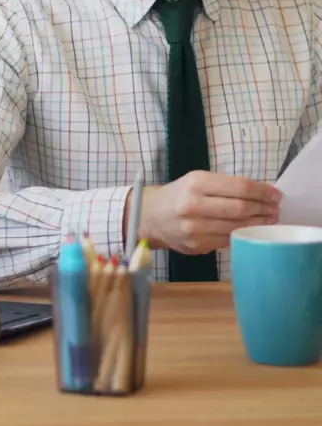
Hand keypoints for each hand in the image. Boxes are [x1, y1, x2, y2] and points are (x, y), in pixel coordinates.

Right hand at [131, 171, 280, 254]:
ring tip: (268, 219)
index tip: (276, 195)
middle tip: (275, 209)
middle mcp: (193, 205)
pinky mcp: (197, 245)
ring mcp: (194, 228)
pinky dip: (243, 234)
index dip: (263, 192)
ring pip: (238, 227)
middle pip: (242, 208)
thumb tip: (261, 194)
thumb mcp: (196, 181)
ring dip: (258, 224)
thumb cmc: (178, 195)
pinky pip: (228, 240)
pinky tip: (250, 230)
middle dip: (264, 209)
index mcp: (195, 184)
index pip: (240, 188)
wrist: (149, 216)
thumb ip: (225, 186)